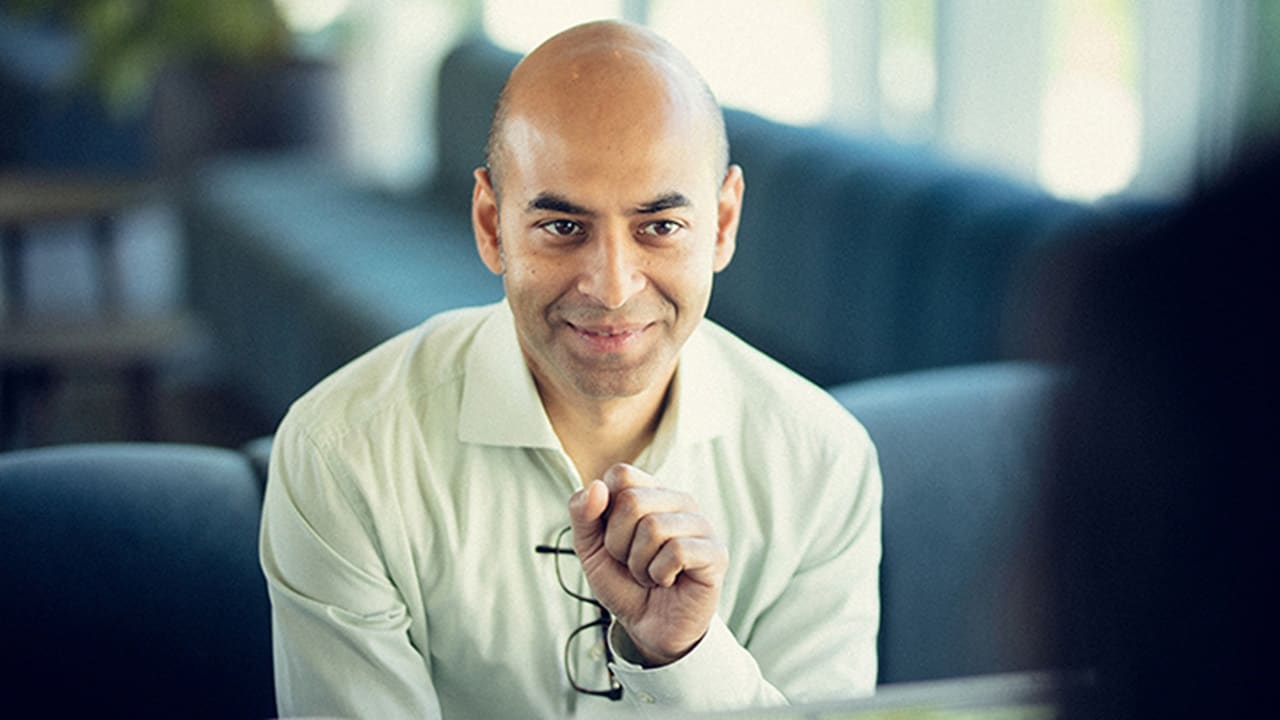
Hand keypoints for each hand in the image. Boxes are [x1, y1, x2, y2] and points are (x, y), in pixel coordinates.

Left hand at [568, 463, 728, 666]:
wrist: (649, 627)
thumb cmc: (624, 583)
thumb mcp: (590, 549)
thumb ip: (583, 515)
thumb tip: (596, 487)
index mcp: (650, 492)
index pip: (621, 474)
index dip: (604, 511)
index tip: (612, 538)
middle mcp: (678, 501)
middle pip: (632, 500)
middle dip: (618, 543)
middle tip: (632, 563)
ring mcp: (700, 524)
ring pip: (654, 527)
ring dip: (639, 564)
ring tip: (650, 574)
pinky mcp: (715, 552)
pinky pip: (677, 551)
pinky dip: (661, 574)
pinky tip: (668, 580)